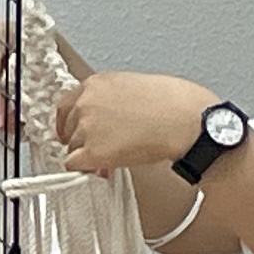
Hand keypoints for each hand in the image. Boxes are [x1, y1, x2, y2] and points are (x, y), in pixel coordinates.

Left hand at [52, 70, 219, 177]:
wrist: (186, 120)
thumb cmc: (174, 102)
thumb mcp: (134, 87)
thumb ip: (113, 100)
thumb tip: (110, 119)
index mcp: (96, 83)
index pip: (67, 105)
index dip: (72, 123)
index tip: (74, 132)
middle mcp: (86, 102)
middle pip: (70, 128)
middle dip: (83, 140)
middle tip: (102, 149)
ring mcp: (87, 127)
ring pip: (73, 148)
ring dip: (89, 156)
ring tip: (113, 158)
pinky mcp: (93, 151)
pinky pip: (75, 166)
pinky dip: (87, 170)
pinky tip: (104, 169)